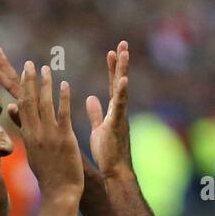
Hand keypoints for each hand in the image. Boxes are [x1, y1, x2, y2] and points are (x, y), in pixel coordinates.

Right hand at [0, 50, 81, 200]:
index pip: (21, 105)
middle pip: (29, 102)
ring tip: (46, 68)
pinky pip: (63, 114)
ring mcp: (50, 136)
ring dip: (45, 85)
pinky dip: (63, 98)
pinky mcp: (65, 139)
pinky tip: (64, 84)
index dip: (20, 86)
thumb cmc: (49, 174)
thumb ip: (24, 129)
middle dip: (28, 81)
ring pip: (45, 105)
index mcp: (28, 135)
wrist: (59, 193)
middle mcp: (36, 133)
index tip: (20, 70)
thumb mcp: (32, 151)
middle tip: (28, 63)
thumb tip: (11, 110)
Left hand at [84, 40, 133, 173]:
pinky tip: (123, 80)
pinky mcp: (118, 125)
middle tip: (123, 43)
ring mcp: (120, 116)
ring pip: (122, 89)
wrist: (116, 172)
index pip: (113, 85)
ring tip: (124, 53)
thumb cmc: (108, 153)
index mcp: (114, 110)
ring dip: (123, 71)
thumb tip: (91, 98)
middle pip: (120, 82)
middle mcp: (119, 110)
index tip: (111, 52)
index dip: (112, 69)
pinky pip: (120, 107)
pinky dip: (122, 93)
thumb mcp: (99, 128)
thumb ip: (96, 113)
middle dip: (121, 63)